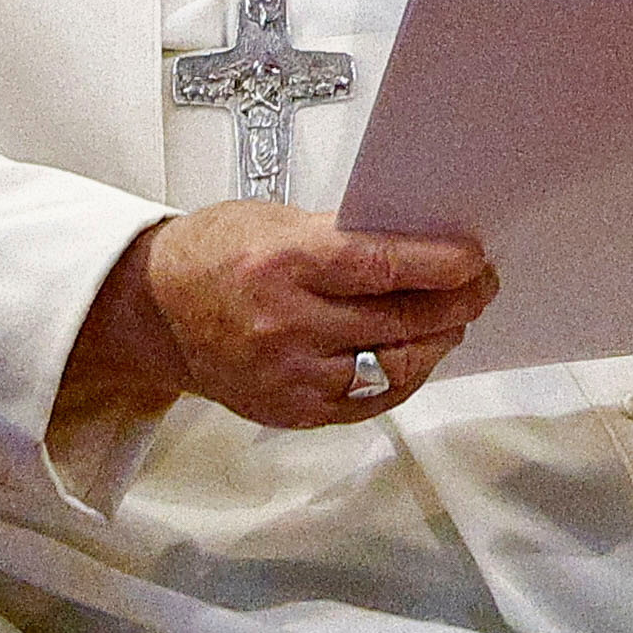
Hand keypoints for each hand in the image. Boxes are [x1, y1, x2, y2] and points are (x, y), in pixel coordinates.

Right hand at [61, 202, 495, 430]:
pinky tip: (413, 355)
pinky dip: (402, 376)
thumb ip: (341, 238)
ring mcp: (289, 375)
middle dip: (454, 302)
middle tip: (478, 287)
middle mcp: (285, 324)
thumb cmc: (211, 256)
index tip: (474, 260)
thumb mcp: (272, 222)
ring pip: (394, 366)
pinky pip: (370, 400)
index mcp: (279, 264)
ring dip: (435, 342)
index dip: (440, 265)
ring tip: (449, 321)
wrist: (153, 312)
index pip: (381, 267)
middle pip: (398, 319)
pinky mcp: (292, 411)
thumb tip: (417, 248)